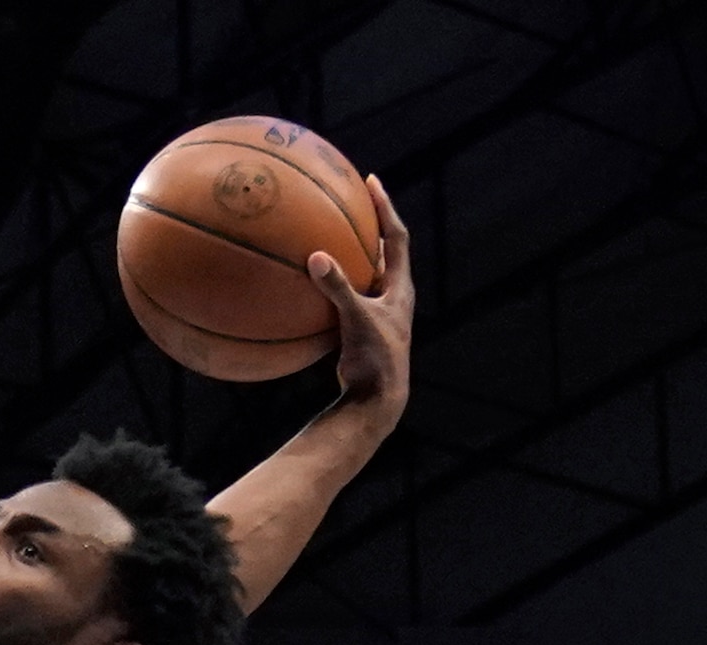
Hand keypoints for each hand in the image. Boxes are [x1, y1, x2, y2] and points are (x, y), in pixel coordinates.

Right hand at [315, 181, 412, 417]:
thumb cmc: (374, 360)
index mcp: (400, 287)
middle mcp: (393, 295)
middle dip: (368, 223)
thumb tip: (316, 258)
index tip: (371, 182)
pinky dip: (329, 286)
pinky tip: (306, 282)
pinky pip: (344, 298)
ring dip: (350, 253)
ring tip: (329, 232)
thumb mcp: (356, 320)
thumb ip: (338, 288)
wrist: (377, 400)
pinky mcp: (362, 329)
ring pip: (365, 274)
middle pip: (383, 248)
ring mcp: (378, 313)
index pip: (396, 236)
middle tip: (351, 198)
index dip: (384, 207)